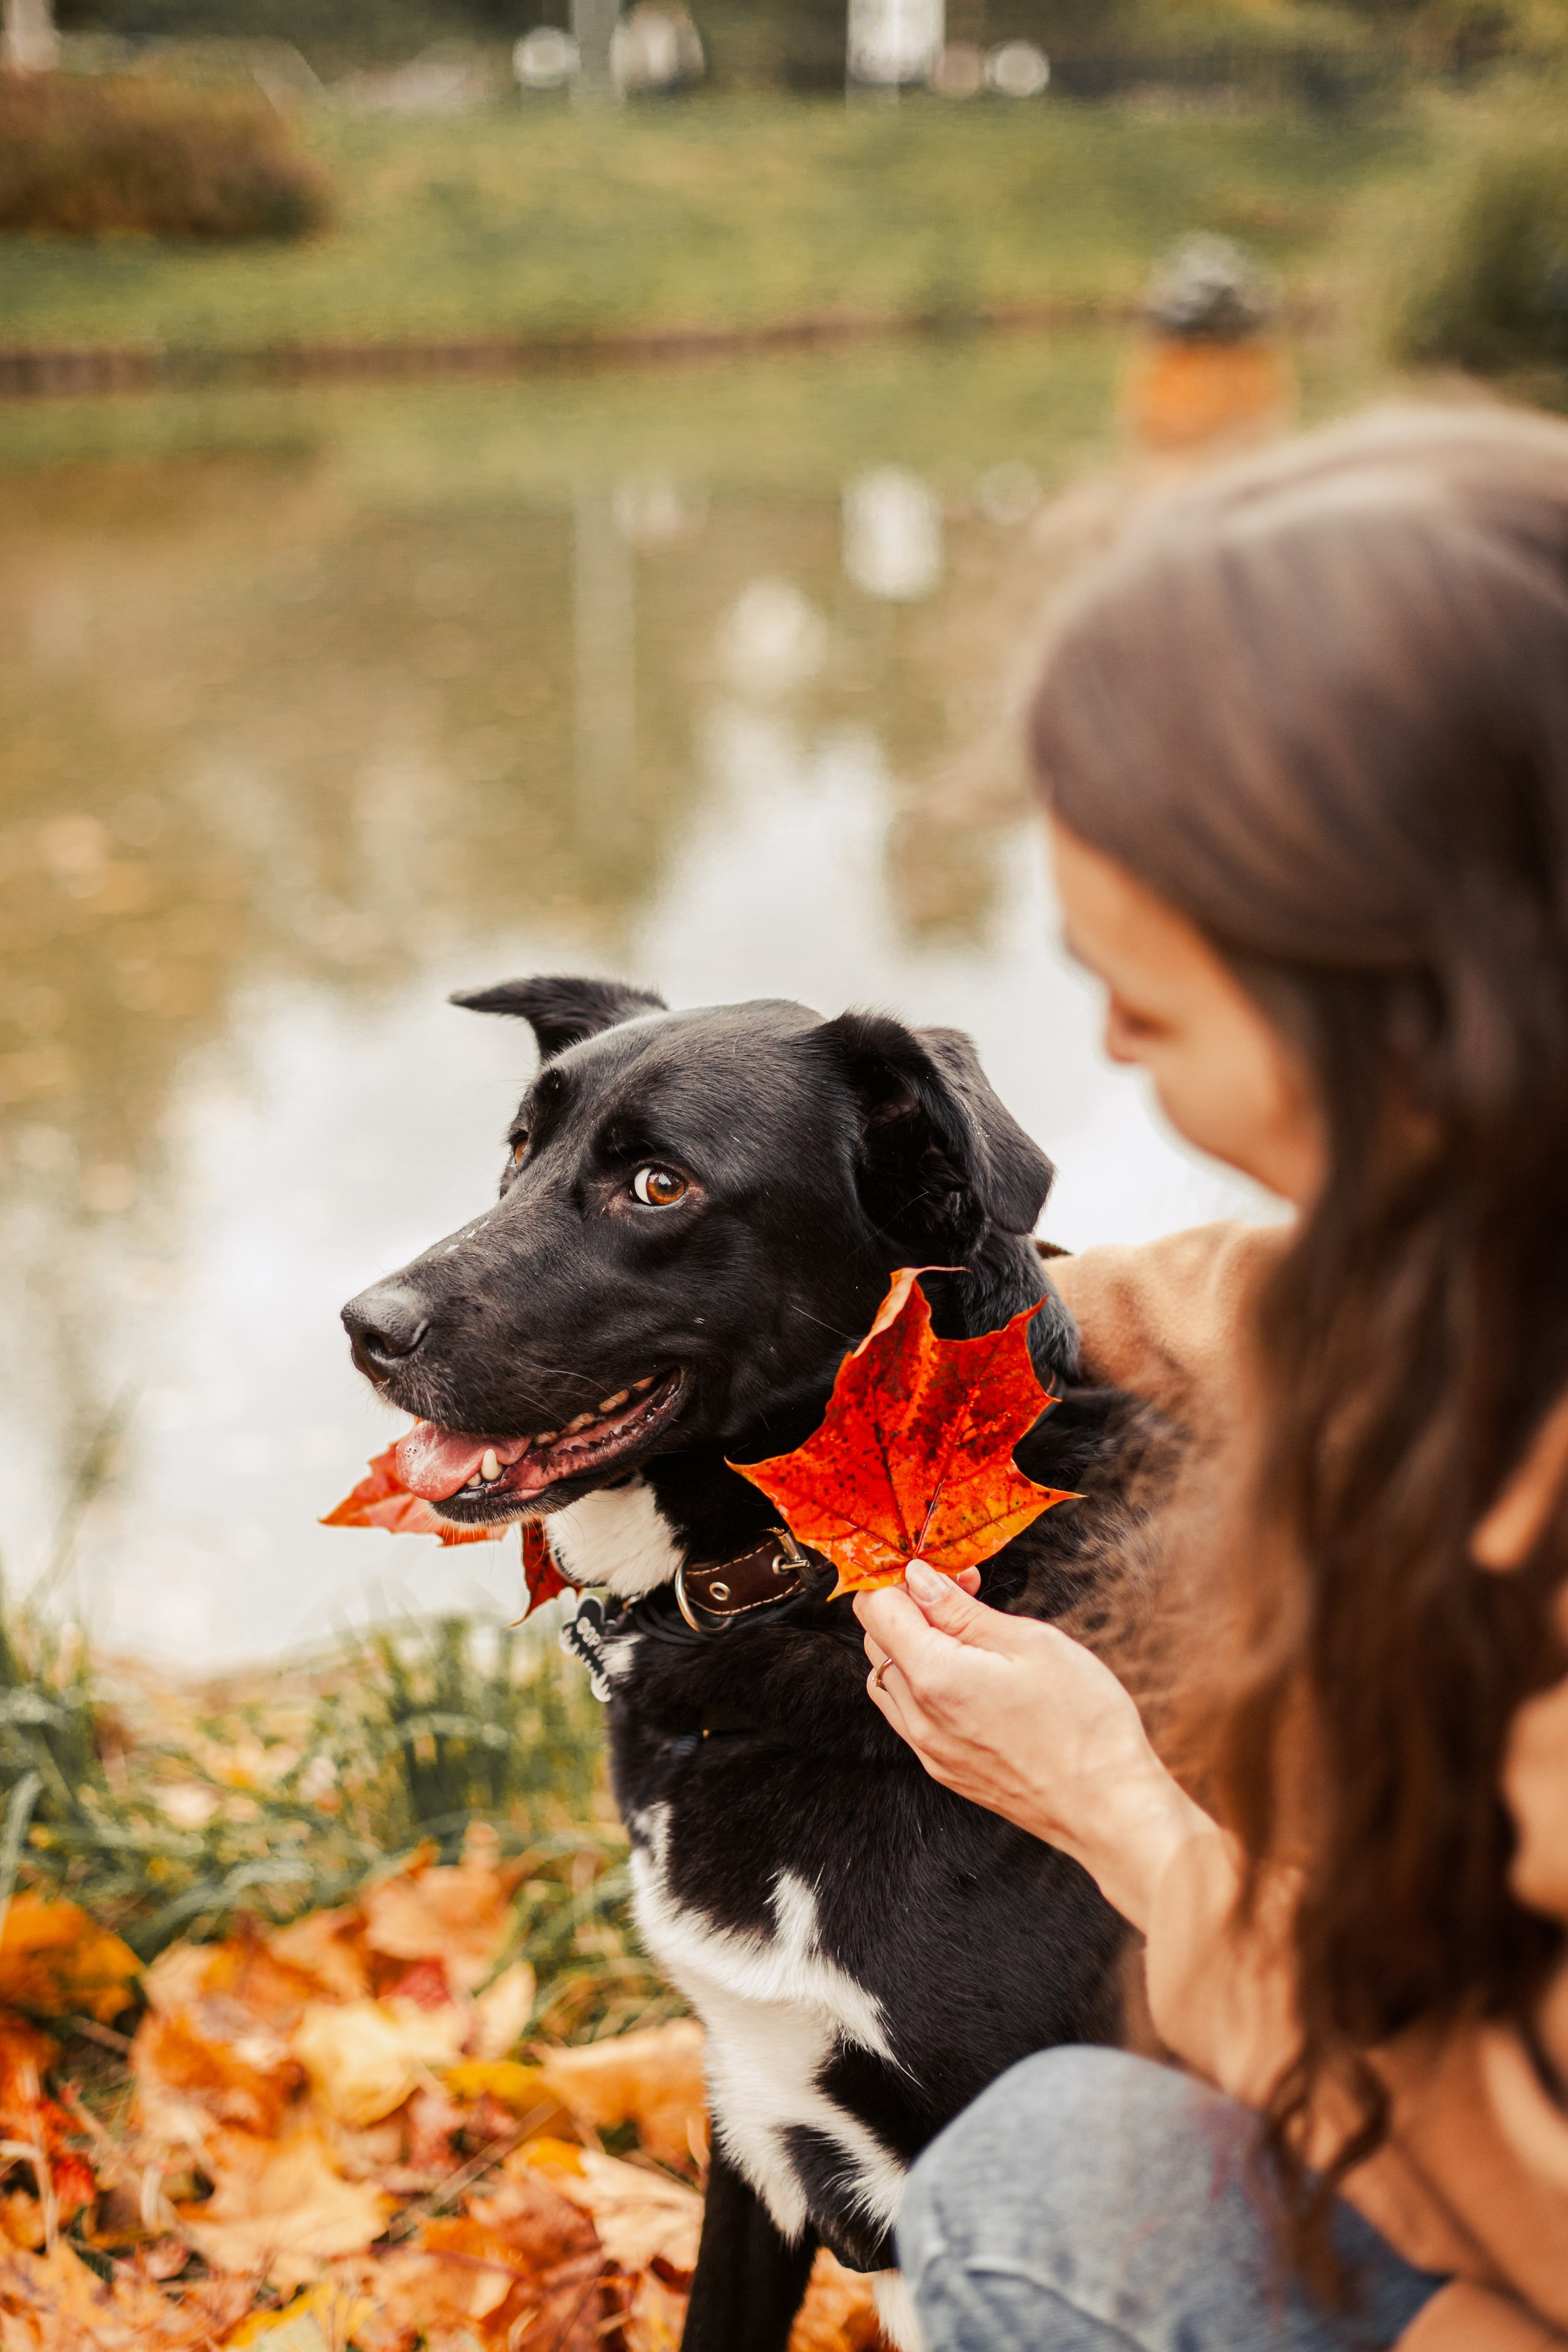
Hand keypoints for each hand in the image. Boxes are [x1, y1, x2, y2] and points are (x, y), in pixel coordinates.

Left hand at [856, 1560, 1208, 1930]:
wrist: (1107, 1807)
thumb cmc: (1082, 1723)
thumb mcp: (1029, 1643)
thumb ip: (961, 1610)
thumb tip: (919, 1579)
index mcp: (934, 1677)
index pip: (876, 1609)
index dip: (903, 1576)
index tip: (942, 1570)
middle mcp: (918, 1718)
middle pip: (877, 1642)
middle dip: (910, 1606)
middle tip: (965, 1594)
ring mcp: (929, 1750)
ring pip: (888, 1680)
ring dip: (912, 1646)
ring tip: (969, 1636)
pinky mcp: (945, 1770)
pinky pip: (908, 1715)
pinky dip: (922, 1684)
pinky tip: (969, 1676)